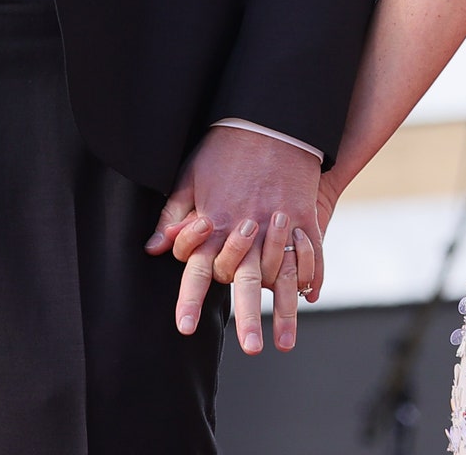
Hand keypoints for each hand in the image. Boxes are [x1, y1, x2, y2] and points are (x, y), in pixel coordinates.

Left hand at [145, 127, 322, 353]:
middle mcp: (248, 228)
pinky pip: (311, 252)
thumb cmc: (224, 146)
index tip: (184, 327)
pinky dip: (312, 275)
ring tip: (285, 342)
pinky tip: (310, 297)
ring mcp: (279, 223)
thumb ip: (173, 215)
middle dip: (246, 318)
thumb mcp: (190, 175)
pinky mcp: (305, 215)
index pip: (199, 267)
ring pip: (282, 276)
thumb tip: (154, 248)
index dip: (190, 298)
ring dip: (284, 312)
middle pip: (244, 280)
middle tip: (250, 349)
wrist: (270, 116)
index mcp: (216, 221)